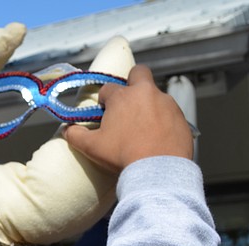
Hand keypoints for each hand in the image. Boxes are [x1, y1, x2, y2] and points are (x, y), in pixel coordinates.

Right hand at [63, 65, 192, 172]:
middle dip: (132, 81)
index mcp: (123, 97)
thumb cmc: (123, 155)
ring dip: (148, 105)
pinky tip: (157, 137)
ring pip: (156, 95)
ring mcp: (167, 103)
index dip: (104, 101)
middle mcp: (146, 93)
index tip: (104, 113)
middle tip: (128, 102)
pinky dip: (163, 121)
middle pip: (139, 73)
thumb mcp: (92, 147)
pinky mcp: (181, 117)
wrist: (158, 171)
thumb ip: (75, 136)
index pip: (108, 89)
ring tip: (143, 128)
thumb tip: (67, 130)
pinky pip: (170, 113)